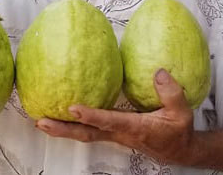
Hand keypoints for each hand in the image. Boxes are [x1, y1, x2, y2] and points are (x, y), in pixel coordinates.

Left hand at [35, 69, 198, 166]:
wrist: (178, 151)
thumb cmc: (178, 131)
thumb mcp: (181, 112)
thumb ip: (171, 92)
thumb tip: (158, 72)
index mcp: (136, 128)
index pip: (109, 121)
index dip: (91, 115)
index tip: (72, 108)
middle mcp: (120, 134)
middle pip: (86, 133)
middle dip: (63, 129)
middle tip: (41, 122)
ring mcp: (115, 135)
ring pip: (84, 134)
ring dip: (63, 129)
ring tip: (41, 121)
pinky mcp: (113, 133)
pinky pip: (89, 130)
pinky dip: (73, 126)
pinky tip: (61, 117)